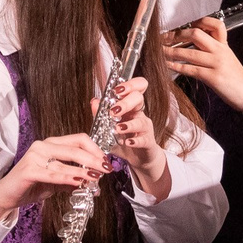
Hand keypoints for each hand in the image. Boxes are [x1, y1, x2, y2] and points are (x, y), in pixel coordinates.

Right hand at [0, 134, 108, 220]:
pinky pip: (53, 174)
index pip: (79, 139)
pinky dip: (68, 178)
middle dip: (94, 159)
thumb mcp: (56, 182)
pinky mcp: (29, 170)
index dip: (95, 149)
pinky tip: (79, 183)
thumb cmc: (31, 185)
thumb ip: (73, 179)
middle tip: (106, 169)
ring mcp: (34, 156)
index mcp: (51, 144)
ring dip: (83, 171)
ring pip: (66, 162)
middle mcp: (43, 146)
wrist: (7, 195)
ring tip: (96, 179)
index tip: (106, 161)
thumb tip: (94, 182)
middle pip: (75, 148)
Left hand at [98, 76, 170, 198]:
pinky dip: (135, 141)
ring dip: (129, 124)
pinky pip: (144, 140)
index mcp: (130, 107)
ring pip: (141, 121)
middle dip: (126, 102)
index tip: (116, 90)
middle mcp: (139, 114)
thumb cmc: (124, 140)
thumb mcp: (109, 127)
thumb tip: (94, 100)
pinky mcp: (148, 142)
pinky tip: (127, 143)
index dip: (130, 84)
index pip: (137, 88)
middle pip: (139, 99)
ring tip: (117, 129)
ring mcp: (145, 128)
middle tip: (113, 111)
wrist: (138, 158)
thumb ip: (100, 114)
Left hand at [163, 16, 242, 111]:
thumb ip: (213, 50)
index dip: (198, 22)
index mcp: (223, 45)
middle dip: (175, 35)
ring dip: (170, 51)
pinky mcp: (213, 77)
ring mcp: (216, 63)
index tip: (182, 26)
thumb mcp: (227, 58)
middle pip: (195, 34)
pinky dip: (176, 66)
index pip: (214, 24)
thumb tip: (191, 46)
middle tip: (163, 38)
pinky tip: (167, 65)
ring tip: (159, 51)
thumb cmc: (236, 78)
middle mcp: (220, 51)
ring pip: (189, 53)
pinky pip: (190, 69)